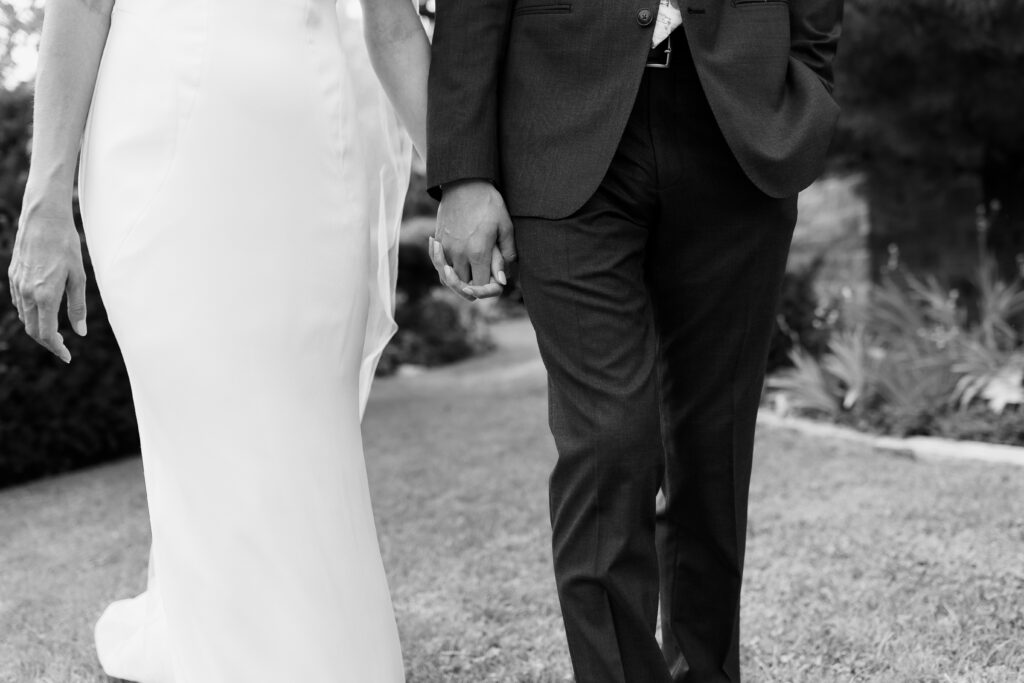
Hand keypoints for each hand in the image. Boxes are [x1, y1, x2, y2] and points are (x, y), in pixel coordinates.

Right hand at [8, 204, 87, 362]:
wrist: (42, 219)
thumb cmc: (66, 246)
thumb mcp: (79, 277)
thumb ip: (77, 307)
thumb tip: (80, 332)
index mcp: (44, 295)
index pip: (45, 333)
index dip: (56, 348)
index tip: (67, 356)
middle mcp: (26, 293)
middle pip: (32, 329)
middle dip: (47, 342)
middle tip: (63, 348)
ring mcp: (17, 284)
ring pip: (24, 317)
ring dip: (37, 328)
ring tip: (55, 332)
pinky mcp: (13, 276)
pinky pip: (19, 303)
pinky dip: (30, 313)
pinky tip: (42, 311)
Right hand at [430, 180, 515, 300]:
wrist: (464, 182)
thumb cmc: (489, 203)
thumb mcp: (505, 226)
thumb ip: (505, 255)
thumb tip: (501, 280)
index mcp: (478, 253)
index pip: (481, 286)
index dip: (489, 289)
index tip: (496, 283)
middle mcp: (459, 254)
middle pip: (464, 285)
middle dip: (474, 287)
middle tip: (484, 281)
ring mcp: (445, 248)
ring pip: (447, 277)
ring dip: (458, 282)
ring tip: (468, 279)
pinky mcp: (438, 241)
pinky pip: (438, 264)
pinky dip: (445, 270)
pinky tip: (452, 266)